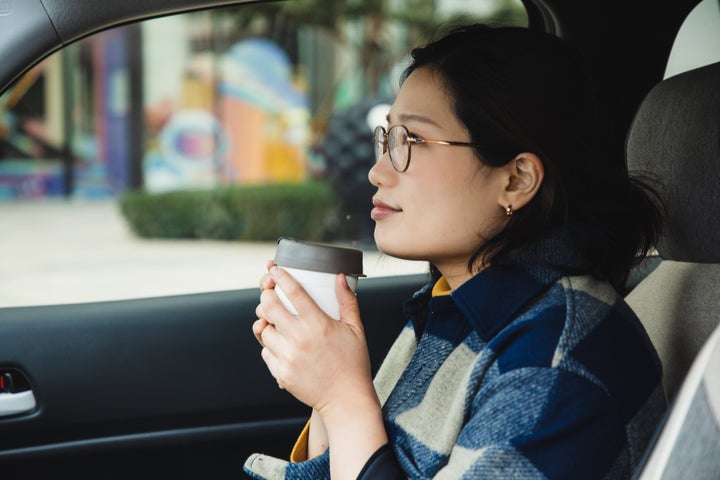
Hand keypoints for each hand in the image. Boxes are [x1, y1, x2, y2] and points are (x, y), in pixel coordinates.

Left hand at [253, 264, 375, 415]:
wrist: (346, 400)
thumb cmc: (353, 364)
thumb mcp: (356, 329)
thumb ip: (347, 300)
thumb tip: (340, 277)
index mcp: (319, 325)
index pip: (293, 292)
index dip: (280, 276)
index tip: (274, 269)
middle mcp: (300, 339)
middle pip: (269, 307)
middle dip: (266, 296)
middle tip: (270, 294)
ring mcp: (288, 357)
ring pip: (263, 331)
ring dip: (267, 323)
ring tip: (277, 323)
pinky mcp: (281, 373)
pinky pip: (265, 352)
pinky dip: (270, 346)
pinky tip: (282, 344)